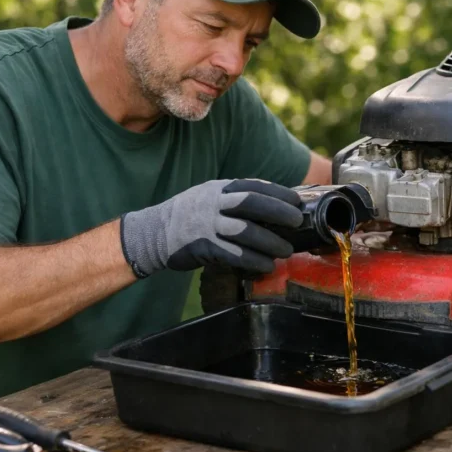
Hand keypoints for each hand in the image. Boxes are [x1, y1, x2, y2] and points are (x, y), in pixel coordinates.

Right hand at [120, 179, 302, 276]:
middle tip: (297, 221)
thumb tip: (274, 206)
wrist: (154, 232)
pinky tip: (266, 266)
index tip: (296, 200)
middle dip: (278, 211)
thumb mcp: (210, 196)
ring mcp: (208, 225)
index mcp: (219, 189)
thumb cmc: (191, 215)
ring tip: (286, 250)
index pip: (254, 186)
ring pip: (245, 231)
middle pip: (251, 203)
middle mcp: (214, 204)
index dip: (278, 192)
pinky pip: (233, 255)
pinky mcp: (203, 248)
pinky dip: (253, 261)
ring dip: (269, 241)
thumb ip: (236, 199)